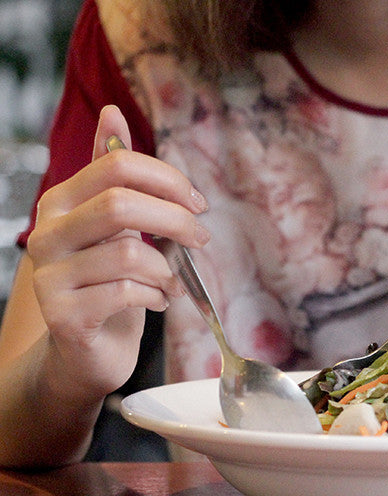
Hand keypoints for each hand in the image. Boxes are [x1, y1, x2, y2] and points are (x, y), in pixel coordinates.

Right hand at [26, 105, 208, 399]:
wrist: (85, 350)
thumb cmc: (108, 281)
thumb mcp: (115, 224)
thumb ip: (113, 173)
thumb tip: (112, 113)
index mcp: (62, 202)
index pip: (117, 166)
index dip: (168, 180)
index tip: (197, 204)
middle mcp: (46, 234)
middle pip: (121, 203)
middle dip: (176, 220)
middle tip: (199, 240)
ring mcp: (50, 276)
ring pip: (130, 253)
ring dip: (168, 269)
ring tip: (172, 281)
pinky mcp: (65, 315)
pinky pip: (127, 292)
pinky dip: (157, 296)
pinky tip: (159, 301)